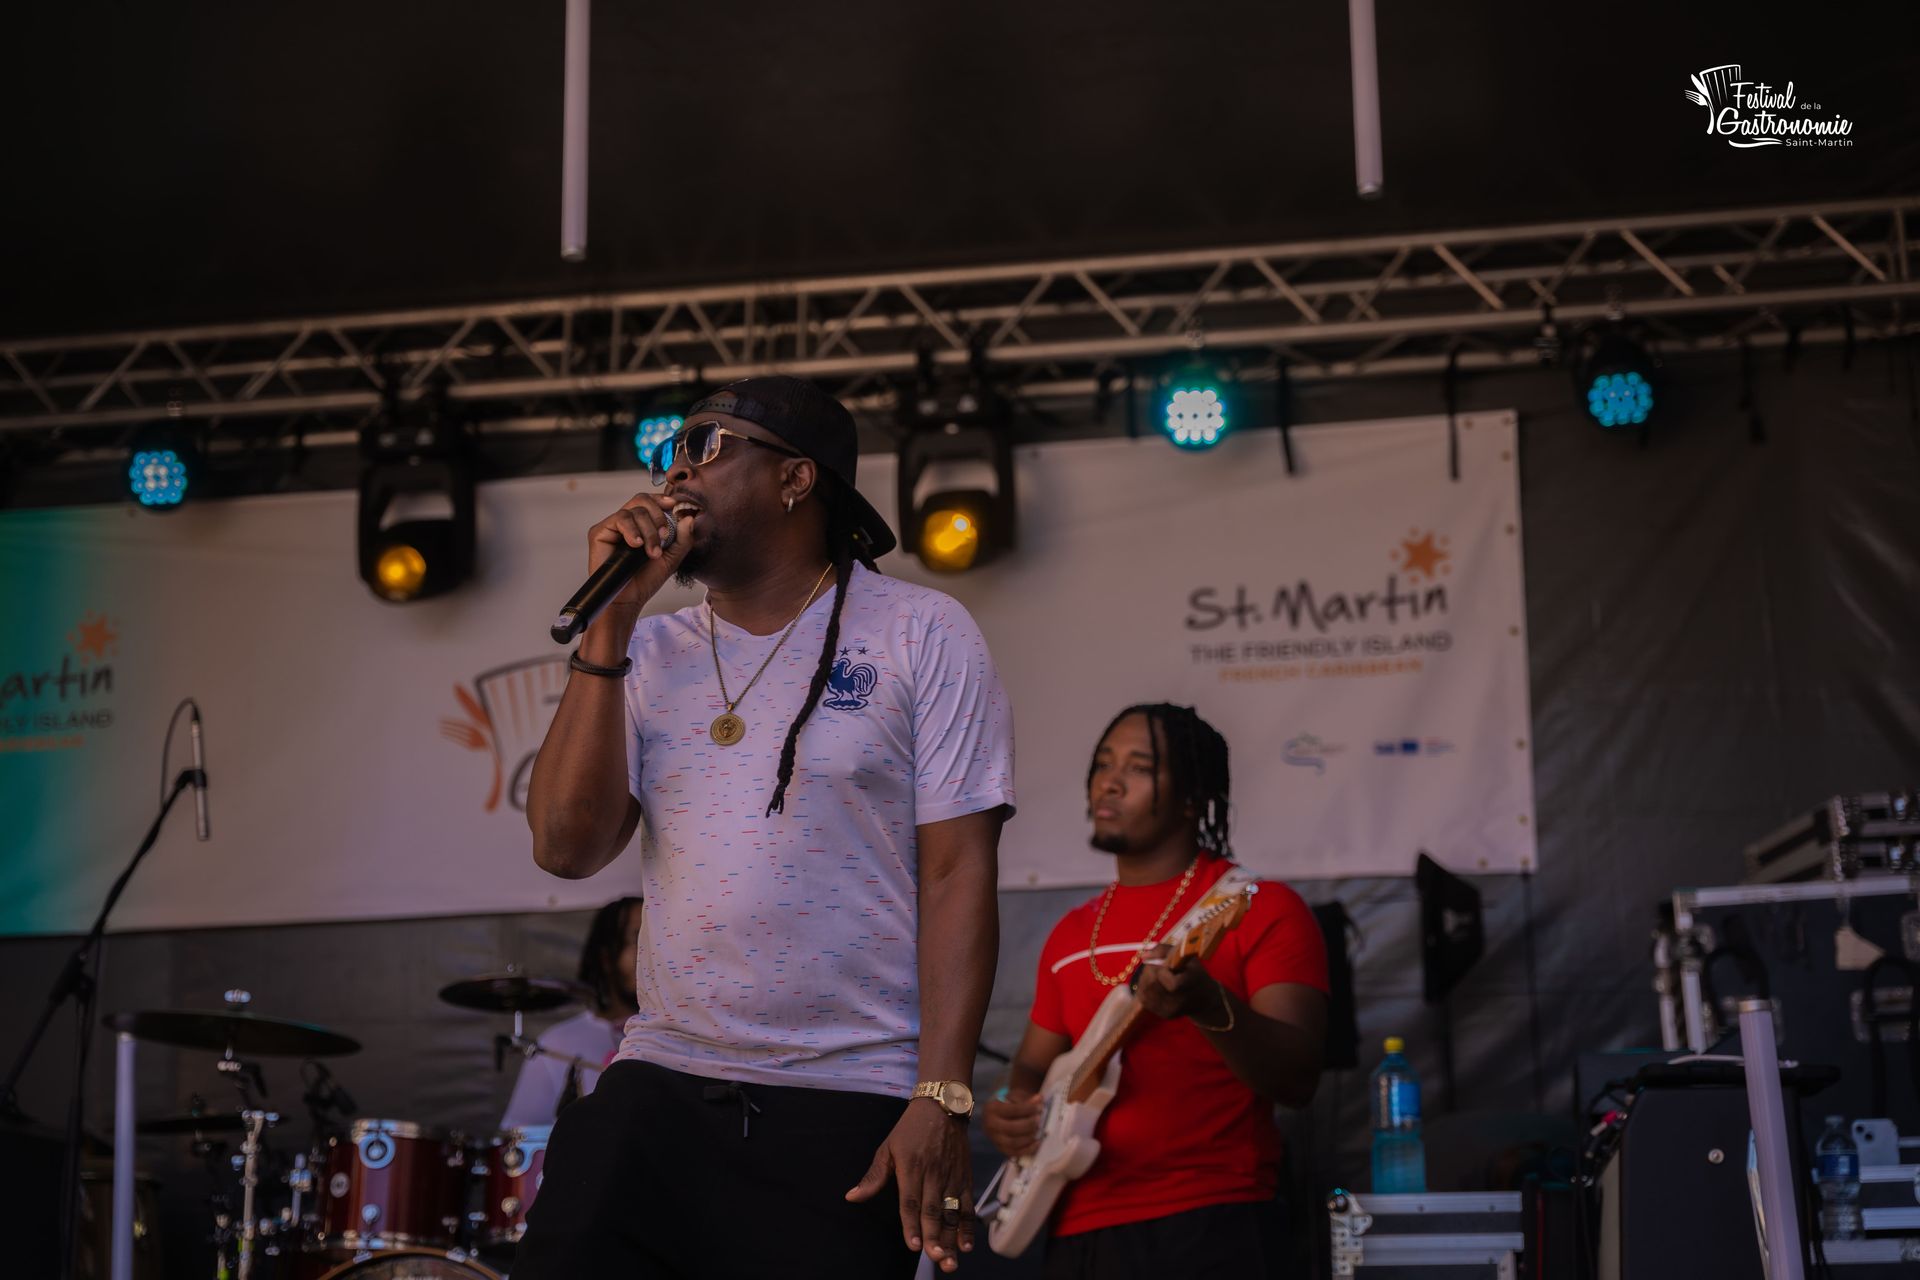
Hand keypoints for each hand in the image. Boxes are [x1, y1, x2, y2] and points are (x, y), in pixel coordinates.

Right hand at [586, 492, 694, 612]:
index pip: (650, 501)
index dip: (661, 499)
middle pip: (642, 500)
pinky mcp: (600, 532)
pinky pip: (618, 519)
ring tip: (651, 551)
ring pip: (633, 511)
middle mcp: (627, 522)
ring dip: (648, 530)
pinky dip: (631, 530)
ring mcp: (613, 526)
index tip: (673, 505)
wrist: (630, 598)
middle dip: (658, 517)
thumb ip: (683, 538)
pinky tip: (636, 544)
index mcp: (642, 524)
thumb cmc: (647, 579)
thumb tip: (688, 517)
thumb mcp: (672, 558)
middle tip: (664, 537)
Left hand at [846, 1098, 975, 1271]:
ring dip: (951, 1238)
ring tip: (949, 1260)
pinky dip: (968, 1226)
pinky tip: (966, 1245)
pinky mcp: (965, 1178)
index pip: (911, 1201)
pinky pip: (968, 1205)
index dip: (912, 1224)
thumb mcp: (887, 1147)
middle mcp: (934, 1174)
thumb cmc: (910, 1129)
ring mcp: (952, 1177)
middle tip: (934, 1258)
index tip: (913, 1245)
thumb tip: (852, 1197)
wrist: (943, 1105)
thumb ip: (873, 1176)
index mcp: (912, 1167)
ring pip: (952, 1212)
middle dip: (934, 1237)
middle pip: (934, 1210)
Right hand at [981, 1088, 1040, 1158]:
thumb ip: (1026, 1101)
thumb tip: (1039, 1099)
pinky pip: (1016, 1153)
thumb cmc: (1007, 1105)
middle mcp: (990, 1126)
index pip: (1014, 1110)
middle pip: (1013, 1128)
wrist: (996, 1116)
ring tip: (1039, 1129)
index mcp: (992, 1109)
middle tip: (1039, 1119)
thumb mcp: (1014, 1099)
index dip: (1029, 1109)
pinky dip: (1029, 1149)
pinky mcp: (1001, 1149)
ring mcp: (995, 1139)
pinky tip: (1038, 1141)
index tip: (1040, 1107)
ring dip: (1029, 1136)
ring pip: (1014, 1142)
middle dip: (1029, 1124)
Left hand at [1131, 943, 1228, 1024]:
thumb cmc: (1194, 972)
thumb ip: (1163, 950)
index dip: (1162, 970)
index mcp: (1188, 985)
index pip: (1168, 981)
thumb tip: (1144, 957)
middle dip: (1149, 972)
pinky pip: (1144, 999)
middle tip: (1154, 966)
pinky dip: (1144, 989)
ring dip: (1145, 979)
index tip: (1165, 965)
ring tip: (1154, 974)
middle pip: (1153, 986)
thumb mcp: (1185, 956)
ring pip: (1145, 992)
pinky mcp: (1164, 1014)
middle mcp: (1179, 1002)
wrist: (1204, 998)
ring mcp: (1171, 1010)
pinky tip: (1153, 983)